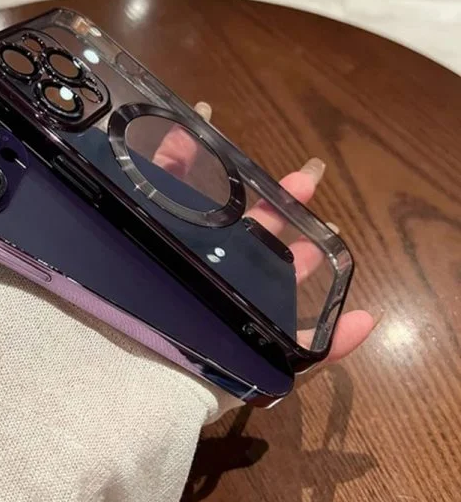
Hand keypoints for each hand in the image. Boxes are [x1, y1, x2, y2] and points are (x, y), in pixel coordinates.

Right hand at [152, 101, 375, 363]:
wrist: (135, 374)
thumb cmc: (200, 370)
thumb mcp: (274, 365)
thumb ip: (322, 348)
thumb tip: (368, 318)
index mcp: (242, 296)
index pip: (278, 267)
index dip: (302, 244)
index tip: (325, 219)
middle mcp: (212, 270)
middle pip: (249, 227)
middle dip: (278, 200)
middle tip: (307, 176)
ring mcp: (180, 248)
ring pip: (206, 200)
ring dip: (223, 168)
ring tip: (238, 135)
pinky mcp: (147, 230)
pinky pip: (159, 186)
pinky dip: (170, 155)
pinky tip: (185, 127)